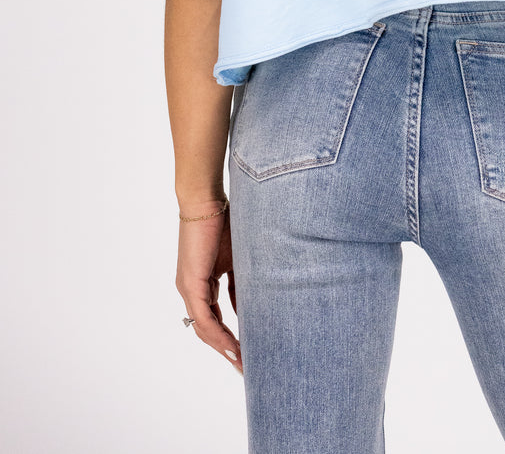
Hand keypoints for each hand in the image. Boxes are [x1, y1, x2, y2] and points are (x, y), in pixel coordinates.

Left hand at [175, 199, 242, 375]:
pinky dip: (219, 335)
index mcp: (201, 283)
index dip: (229, 337)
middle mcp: (190, 290)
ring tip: (243, 363)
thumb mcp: (237, 257)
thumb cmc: (224, 220)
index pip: (214, 319)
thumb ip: (241, 281)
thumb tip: (253, 302)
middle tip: (246, 367)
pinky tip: (234, 347)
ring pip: (205, 329)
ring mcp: (188, 288)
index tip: (247, 352)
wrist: (206, 199)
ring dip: (224, 348)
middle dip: (227, 350)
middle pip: (207, 330)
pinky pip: (204, 318)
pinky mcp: (191, 283)